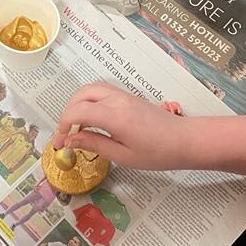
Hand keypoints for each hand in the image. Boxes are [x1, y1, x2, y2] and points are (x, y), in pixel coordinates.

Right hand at [54, 83, 189, 169]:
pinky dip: (89, 101)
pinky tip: (92, 120)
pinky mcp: (127, 97)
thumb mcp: (123, 156)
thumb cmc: (158, 153)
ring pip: (90, 89)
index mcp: (115, 116)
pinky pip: (101, 91)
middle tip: (66, 134)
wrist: (185, 140)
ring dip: (77, 104)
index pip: (78, 111)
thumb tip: (71, 140)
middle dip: (67, 113)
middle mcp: (117, 100)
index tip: (60, 143)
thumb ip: (95, 144)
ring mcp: (123, 95)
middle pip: (81, 95)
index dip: (63, 126)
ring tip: (77, 126)